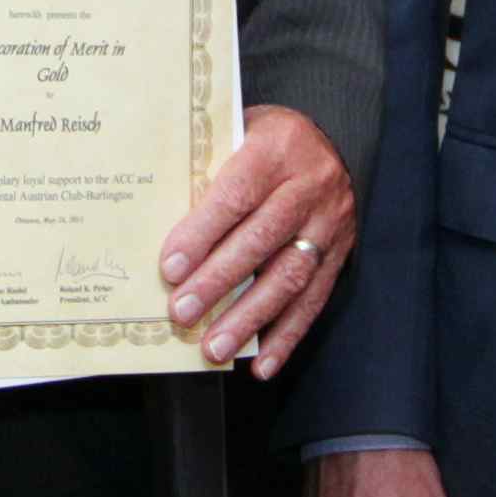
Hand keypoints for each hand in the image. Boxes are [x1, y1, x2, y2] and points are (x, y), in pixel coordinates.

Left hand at [161, 107, 356, 376]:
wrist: (333, 139)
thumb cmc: (266, 140)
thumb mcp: (238, 133)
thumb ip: (206, 167)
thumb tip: (153, 219)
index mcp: (276, 148)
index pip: (236, 195)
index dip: (202, 234)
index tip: (170, 268)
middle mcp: (309, 185)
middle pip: (260, 240)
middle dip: (217, 281)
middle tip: (182, 313)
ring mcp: (330, 222)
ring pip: (289, 276)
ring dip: (249, 318)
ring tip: (215, 348)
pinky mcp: (341, 253)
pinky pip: (315, 299)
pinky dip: (287, 336)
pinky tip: (262, 364)